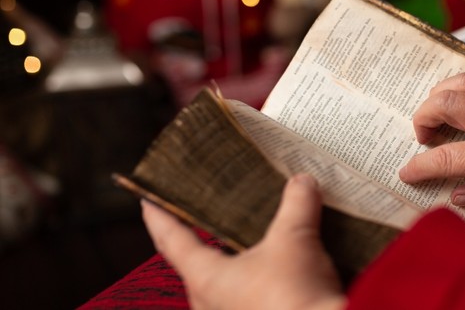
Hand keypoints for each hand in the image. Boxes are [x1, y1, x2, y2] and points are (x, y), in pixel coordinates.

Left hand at [142, 175, 345, 309]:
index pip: (172, 241)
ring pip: (225, 284)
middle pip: (197, 265)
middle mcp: (211, 304)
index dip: (159, 218)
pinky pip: (248, 298)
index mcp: (206, 280)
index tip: (147, 201)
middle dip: (203, 241)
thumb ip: (296, 205)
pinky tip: (278, 268)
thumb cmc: (294, 297)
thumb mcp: (295, 240)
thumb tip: (302, 182)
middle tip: (209, 216)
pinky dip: (257, 279)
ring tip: (253, 239)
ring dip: (236, 262)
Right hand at [399, 72, 464, 207]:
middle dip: (423, 117)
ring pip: (459, 81)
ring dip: (440, 94)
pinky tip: (463, 98)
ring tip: (435, 111)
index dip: (419, 166)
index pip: (444, 158)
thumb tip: (457, 195)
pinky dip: (462, 85)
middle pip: (443, 104)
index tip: (408, 171)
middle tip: (423, 135)